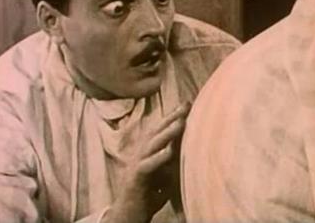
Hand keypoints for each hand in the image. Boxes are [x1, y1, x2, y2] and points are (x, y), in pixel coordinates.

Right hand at [103, 103, 190, 222]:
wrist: (127, 215)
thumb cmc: (147, 194)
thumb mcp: (163, 173)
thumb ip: (171, 160)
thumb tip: (187, 147)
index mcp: (147, 151)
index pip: (160, 129)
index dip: (172, 116)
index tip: (187, 103)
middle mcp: (140, 154)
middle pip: (156, 131)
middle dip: (172, 117)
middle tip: (186, 105)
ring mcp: (136, 165)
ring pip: (152, 145)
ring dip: (167, 133)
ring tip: (181, 122)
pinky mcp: (135, 179)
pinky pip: (147, 166)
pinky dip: (158, 158)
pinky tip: (169, 151)